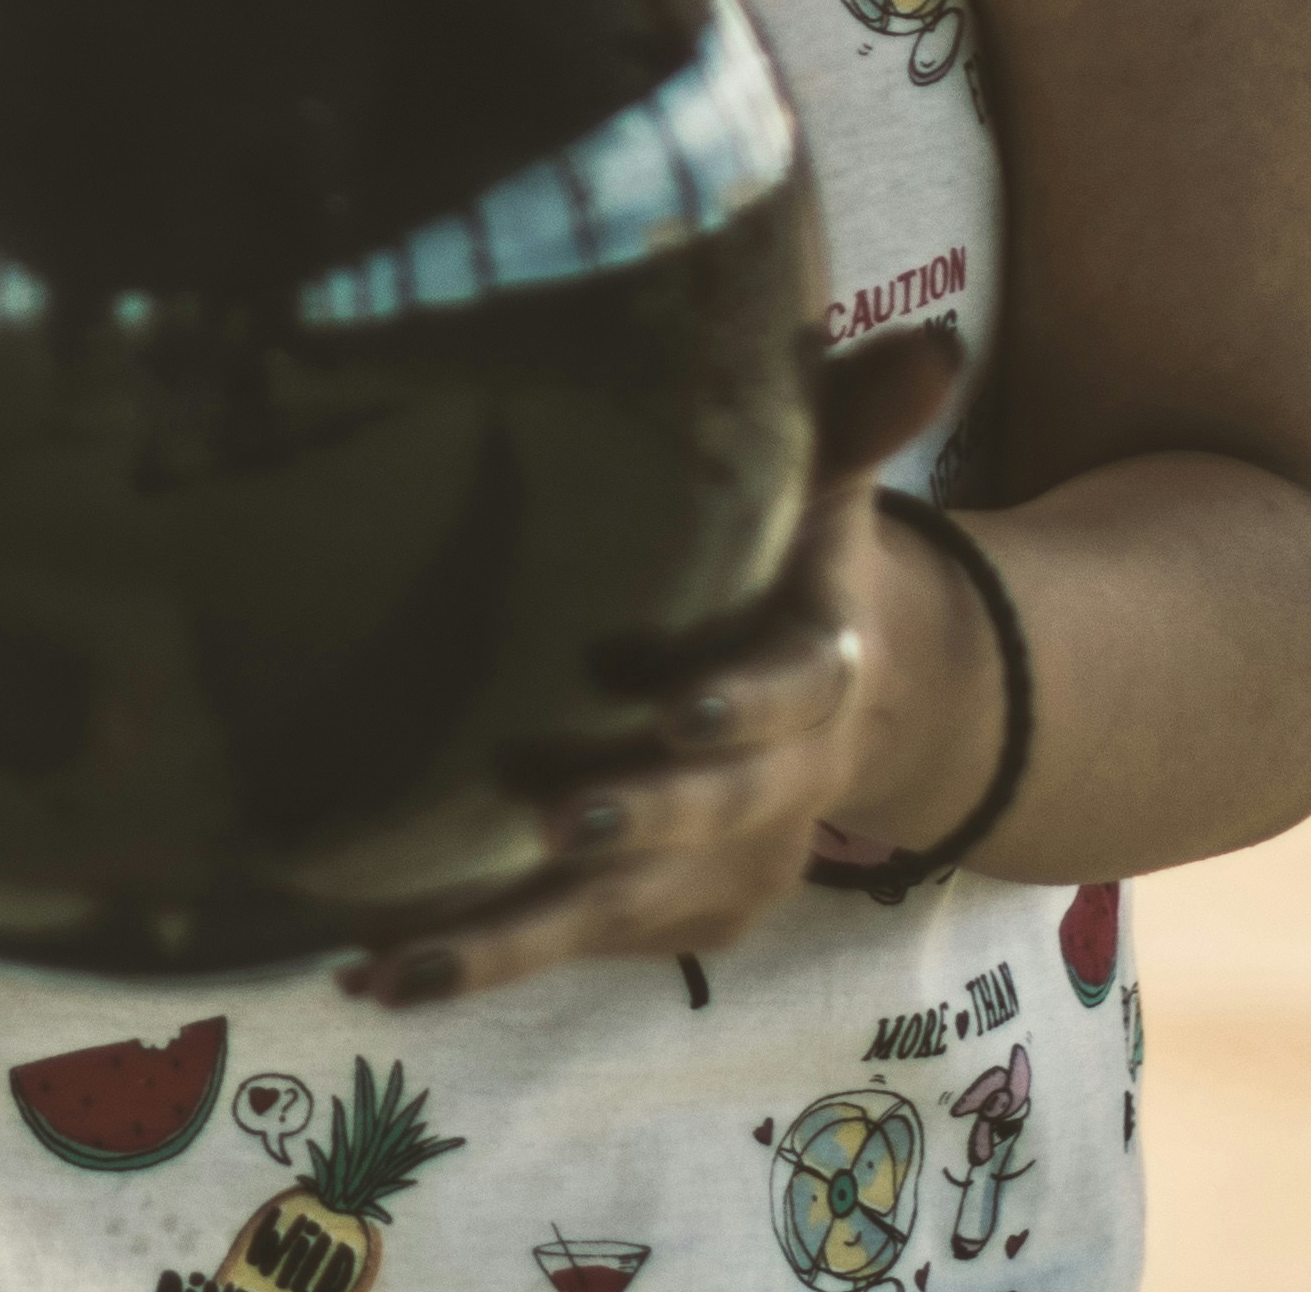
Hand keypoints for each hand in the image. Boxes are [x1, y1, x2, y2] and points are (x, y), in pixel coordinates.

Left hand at [330, 324, 972, 1008]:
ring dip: (514, 938)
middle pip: (713, 814)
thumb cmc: (797, 559)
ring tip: (399, 963)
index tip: (677, 707)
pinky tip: (375, 972)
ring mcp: (727, 863)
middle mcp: (782, 782)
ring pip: (623, 911)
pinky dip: (486, 960)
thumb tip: (935, 337)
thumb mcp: (824, 482)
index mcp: (822, 668)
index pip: (797, 687)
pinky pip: (579, 945)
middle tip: (555, 823)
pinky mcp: (677, 915)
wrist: (852, 692)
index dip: (742, 702)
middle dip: (636, 820)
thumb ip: (857, 415)